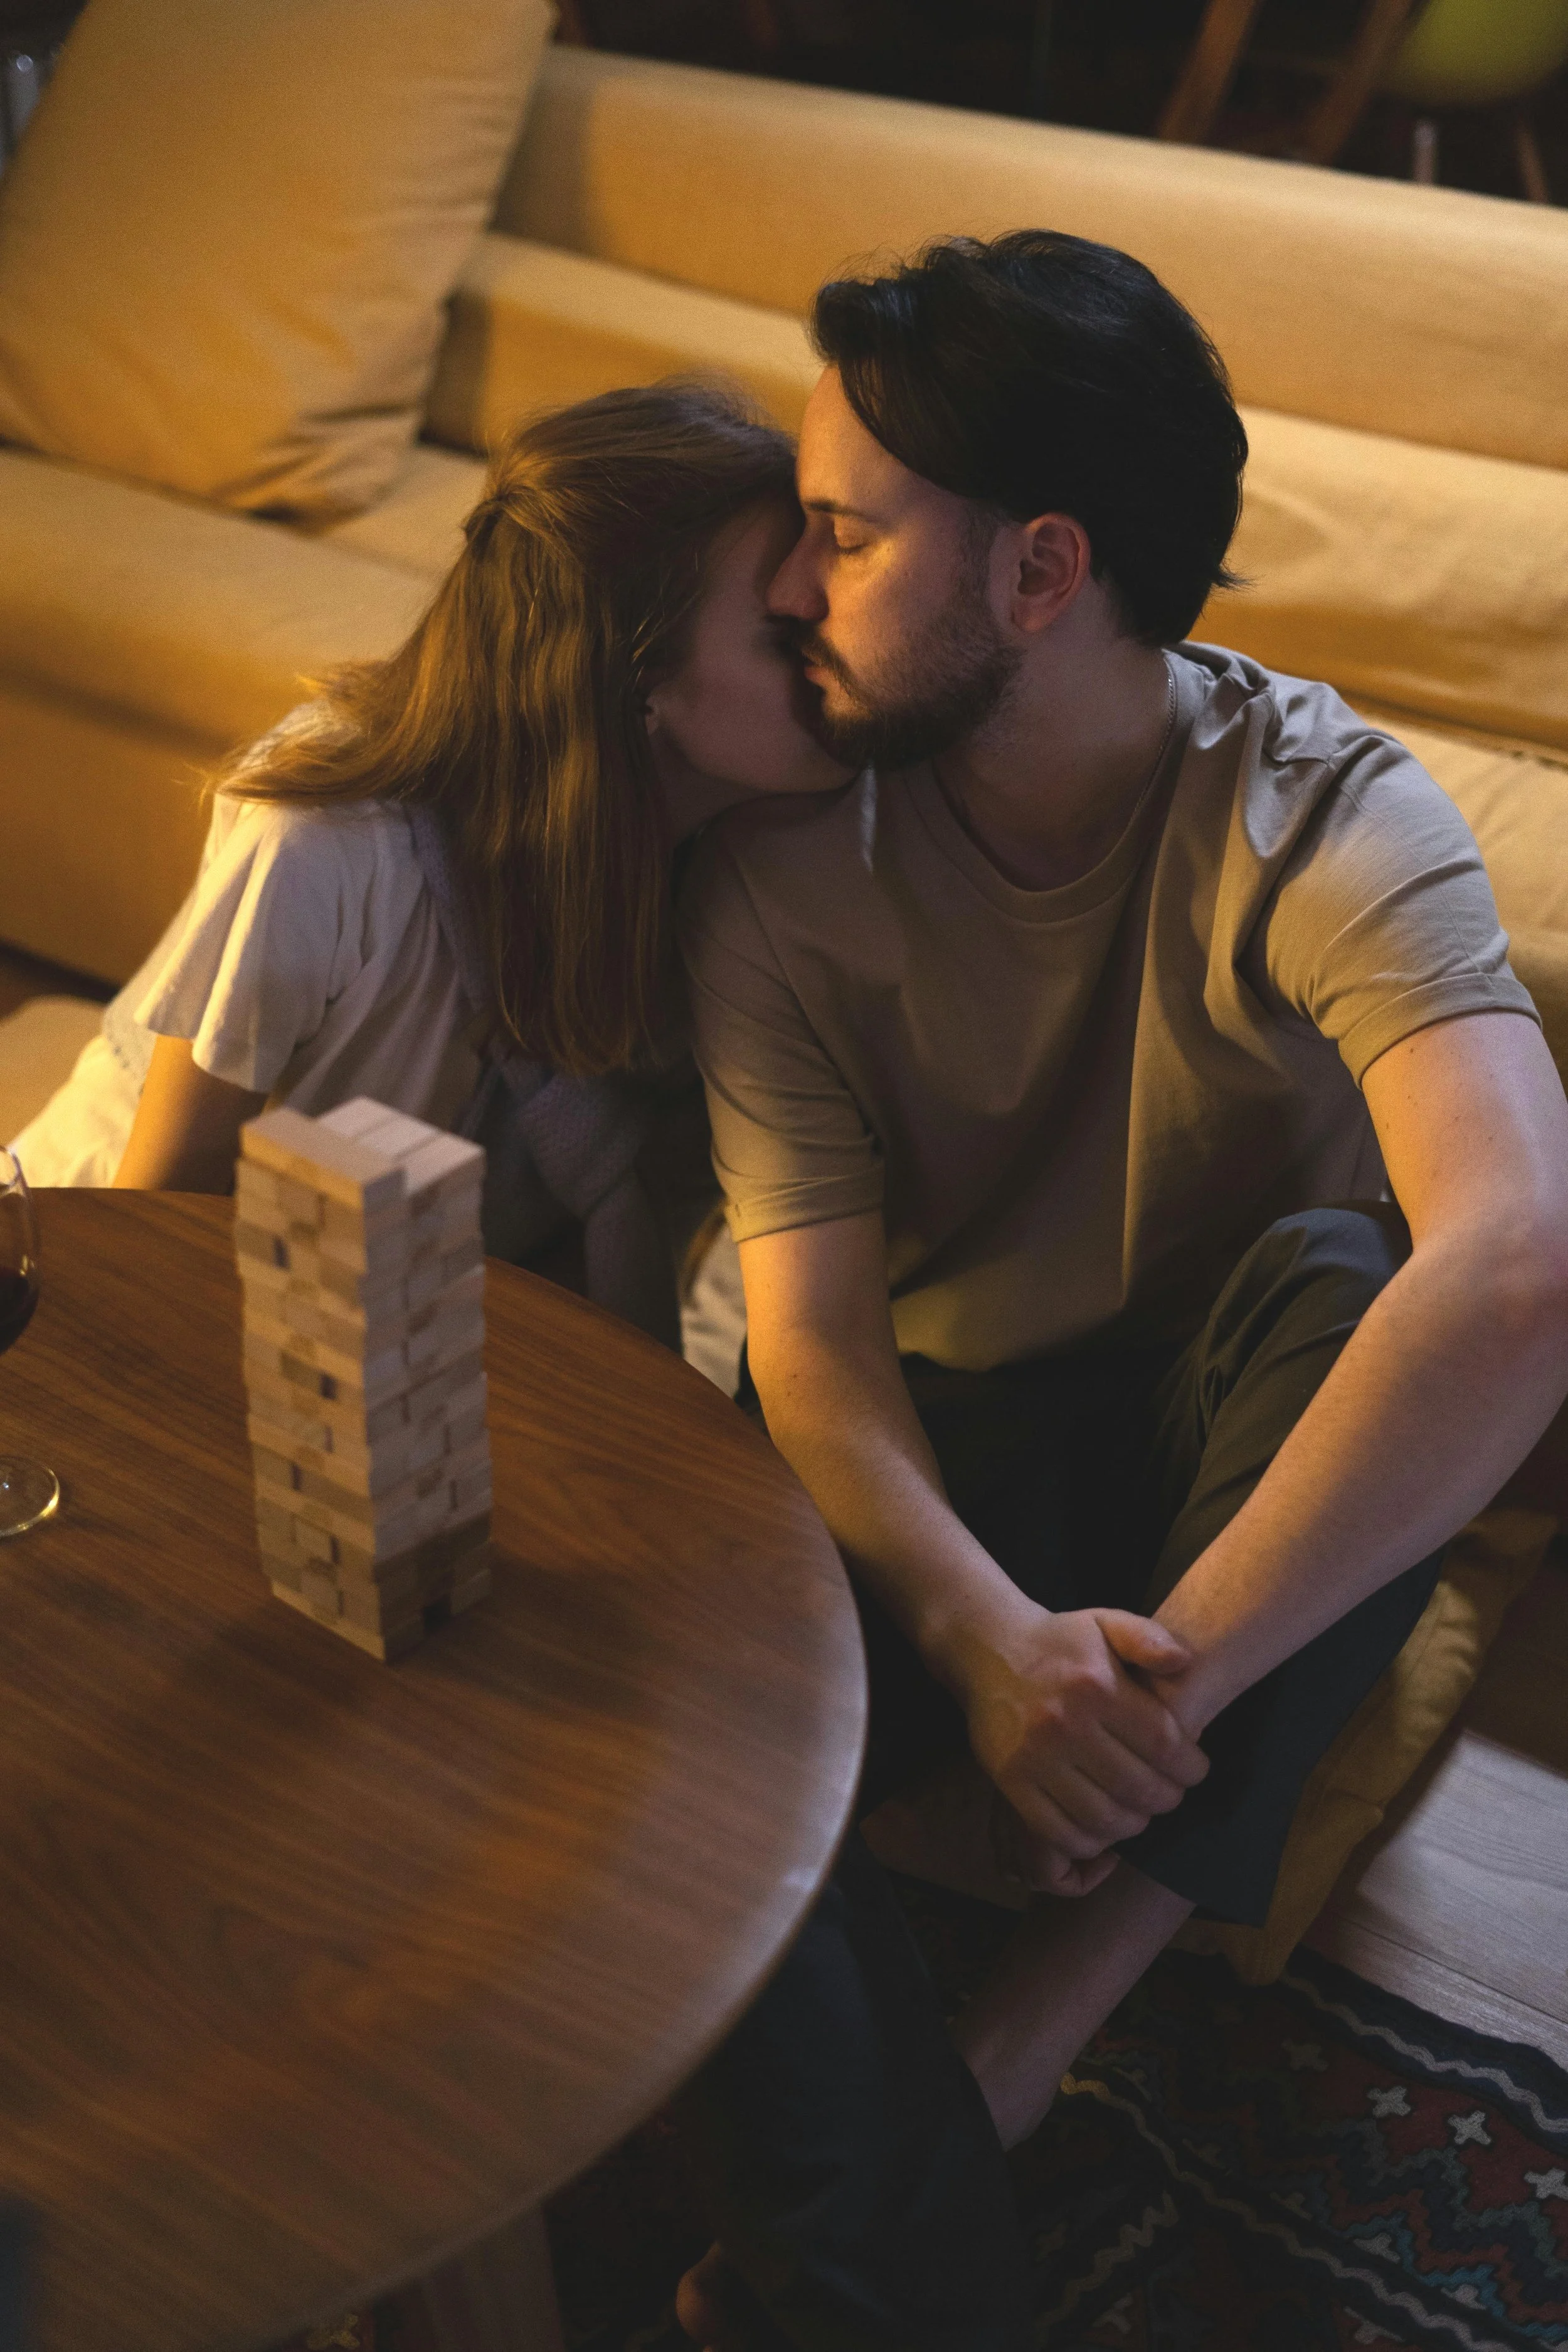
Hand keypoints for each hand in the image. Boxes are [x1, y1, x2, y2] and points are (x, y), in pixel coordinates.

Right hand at [958, 1602, 1209, 1893]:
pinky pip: (1059, 1831)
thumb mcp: (1106, 1622)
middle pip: (1137, 1787)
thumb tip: (1185, 1662)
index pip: (1162, 1744)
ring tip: (1140, 1811)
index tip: (1195, 1771)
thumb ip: (1150, 1638)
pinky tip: (1101, 1827)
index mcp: (1096, 1685)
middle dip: (1166, 1799)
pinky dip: (1089, 1841)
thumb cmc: (1060, 1642)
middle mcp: (1064, 1723)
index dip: (1189, 1767)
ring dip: (1132, 1823)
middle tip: (1170, 1795)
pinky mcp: (1010, 1780)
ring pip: (1102, 1817)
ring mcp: (1034, 1756)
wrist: (988, 1649)